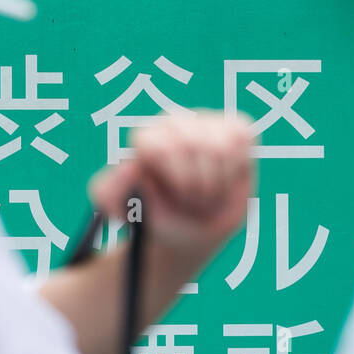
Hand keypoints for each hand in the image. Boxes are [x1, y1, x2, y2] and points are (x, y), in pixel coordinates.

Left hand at [87, 110, 255, 259]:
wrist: (189, 229)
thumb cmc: (156, 218)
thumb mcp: (123, 213)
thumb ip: (110, 192)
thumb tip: (129, 165)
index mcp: (146, 139)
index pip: (162, 147)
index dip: (177, 179)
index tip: (177, 199)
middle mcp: (174, 124)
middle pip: (194, 145)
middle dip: (199, 186)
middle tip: (195, 203)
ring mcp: (205, 123)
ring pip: (222, 144)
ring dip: (219, 182)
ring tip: (208, 194)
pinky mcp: (233, 128)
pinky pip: (243, 137)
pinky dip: (239, 166)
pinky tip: (227, 177)